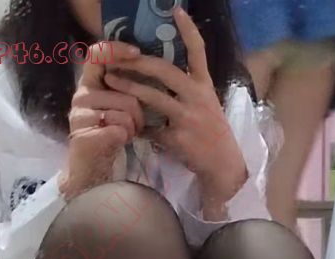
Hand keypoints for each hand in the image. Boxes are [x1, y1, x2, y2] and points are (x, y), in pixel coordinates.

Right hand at [60, 41, 145, 199]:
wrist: (92, 169)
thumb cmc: (110, 136)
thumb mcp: (117, 107)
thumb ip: (124, 88)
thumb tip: (150, 68)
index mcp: (88, 84)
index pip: (97, 54)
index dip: (117, 49)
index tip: (137, 53)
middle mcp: (81, 96)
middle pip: (125, 92)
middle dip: (139, 112)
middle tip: (136, 125)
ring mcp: (80, 115)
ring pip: (125, 112)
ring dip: (133, 127)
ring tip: (126, 135)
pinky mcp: (84, 134)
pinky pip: (119, 129)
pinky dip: (126, 137)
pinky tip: (119, 142)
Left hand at [103, 8, 247, 219]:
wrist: (223, 166)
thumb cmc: (211, 134)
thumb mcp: (206, 105)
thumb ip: (188, 89)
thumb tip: (161, 71)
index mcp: (204, 86)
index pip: (198, 52)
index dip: (188, 30)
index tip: (175, 9)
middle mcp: (198, 98)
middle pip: (165, 71)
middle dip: (138, 62)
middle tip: (118, 56)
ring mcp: (188, 118)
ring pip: (154, 97)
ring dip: (129, 87)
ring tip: (111, 80)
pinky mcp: (179, 139)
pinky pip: (151, 129)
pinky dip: (138, 128)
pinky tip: (127, 126)